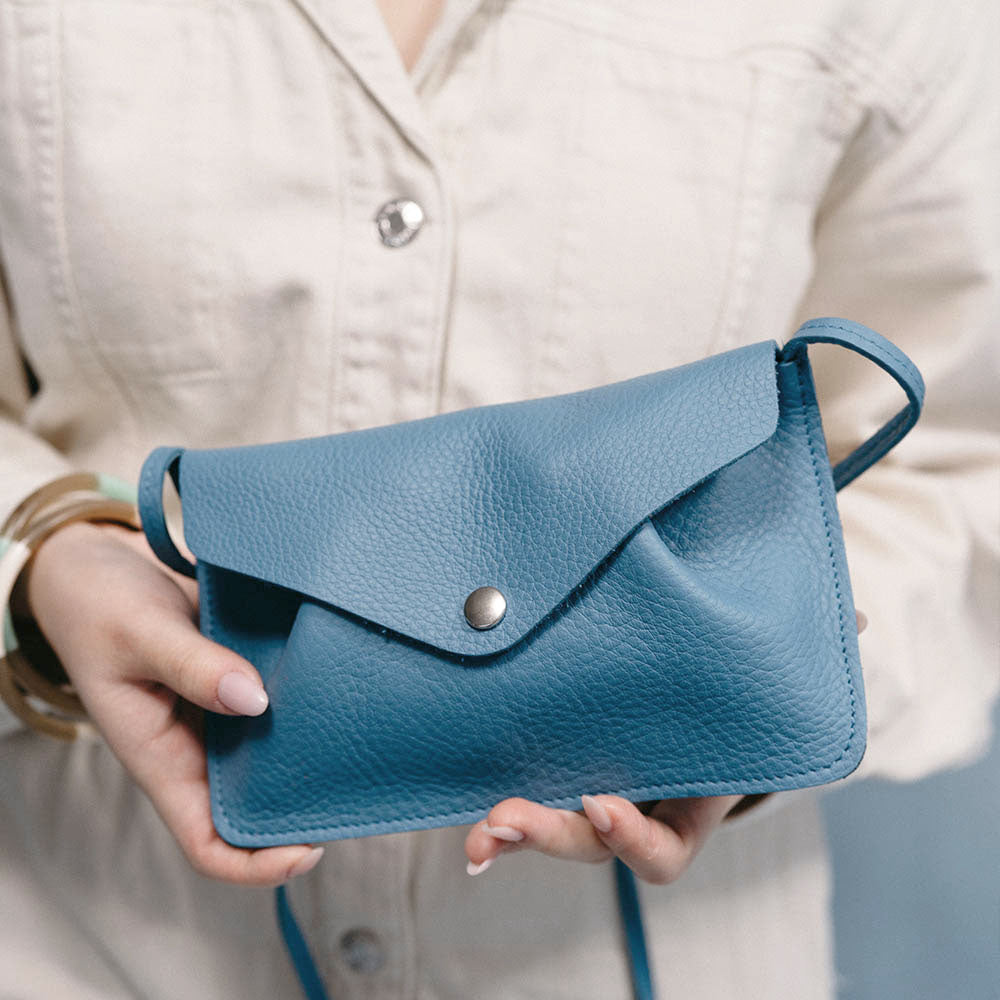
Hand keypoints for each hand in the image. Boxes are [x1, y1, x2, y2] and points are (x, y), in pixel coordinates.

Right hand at [19, 520, 322, 885]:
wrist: (101, 562)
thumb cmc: (99, 607)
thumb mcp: (135, 635)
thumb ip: (190, 666)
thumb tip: (255, 698)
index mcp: (164, 758)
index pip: (209, 843)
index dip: (257, 863)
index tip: (311, 847)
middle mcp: (202, 742)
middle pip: (259, 801)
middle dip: (304, 803)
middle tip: (357, 778)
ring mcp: (228, 708)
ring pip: (279, 745)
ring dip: (315, 741)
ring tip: (362, 725)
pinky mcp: (248, 669)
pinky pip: (286, 692)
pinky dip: (313, 687)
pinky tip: (342, 667)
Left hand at [465, 607, 868, 881]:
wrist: (694, 688)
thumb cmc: (737, 693)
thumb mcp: (769, 680)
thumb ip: (810, 657)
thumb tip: (856, 618)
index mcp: (686, 803)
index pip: (661, 851)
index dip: (632, 837)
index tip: (603, 801)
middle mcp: (636, 804)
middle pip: (588, 841)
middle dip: (548, 835)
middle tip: (503, 819)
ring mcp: (594, 781)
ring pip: (548, 821)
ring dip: (508, 826)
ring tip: (474, 829)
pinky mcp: (558, 753)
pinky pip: (524, 779)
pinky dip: (492, 789)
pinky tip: (460, 789)